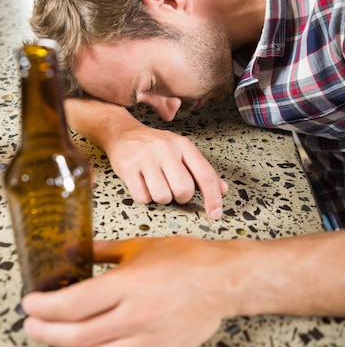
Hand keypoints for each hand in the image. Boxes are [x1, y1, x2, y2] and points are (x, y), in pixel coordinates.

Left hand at [22, 236, 234, 346]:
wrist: (224, 279)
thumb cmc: (186, 258)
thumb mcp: (139, 246)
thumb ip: (101, 250)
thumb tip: (71, 251)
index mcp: (128, 284)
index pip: (74, 304)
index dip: (44, 308)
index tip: (28, 305)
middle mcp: (136, 316)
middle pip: (77, 337)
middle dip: (45, 333)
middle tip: (32, 327)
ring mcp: (151, 340)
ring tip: (64, 342)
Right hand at [105, 124, 227, 218]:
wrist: (122, 133)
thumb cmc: (156, 146)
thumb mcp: (181, 151)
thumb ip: (201, 170)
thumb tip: (223, 189)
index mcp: (183, 145)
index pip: (204, 175)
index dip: (213, 198)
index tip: (215, 214)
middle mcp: (166, 149)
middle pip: (183, 190)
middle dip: (181, 197)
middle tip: (173, 190)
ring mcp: (146, 158)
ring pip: (162, 196)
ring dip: (161, 198)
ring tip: (155, 184)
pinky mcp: (128, 168)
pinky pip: (142, 198)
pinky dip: (144, 197)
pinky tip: (142, 184)